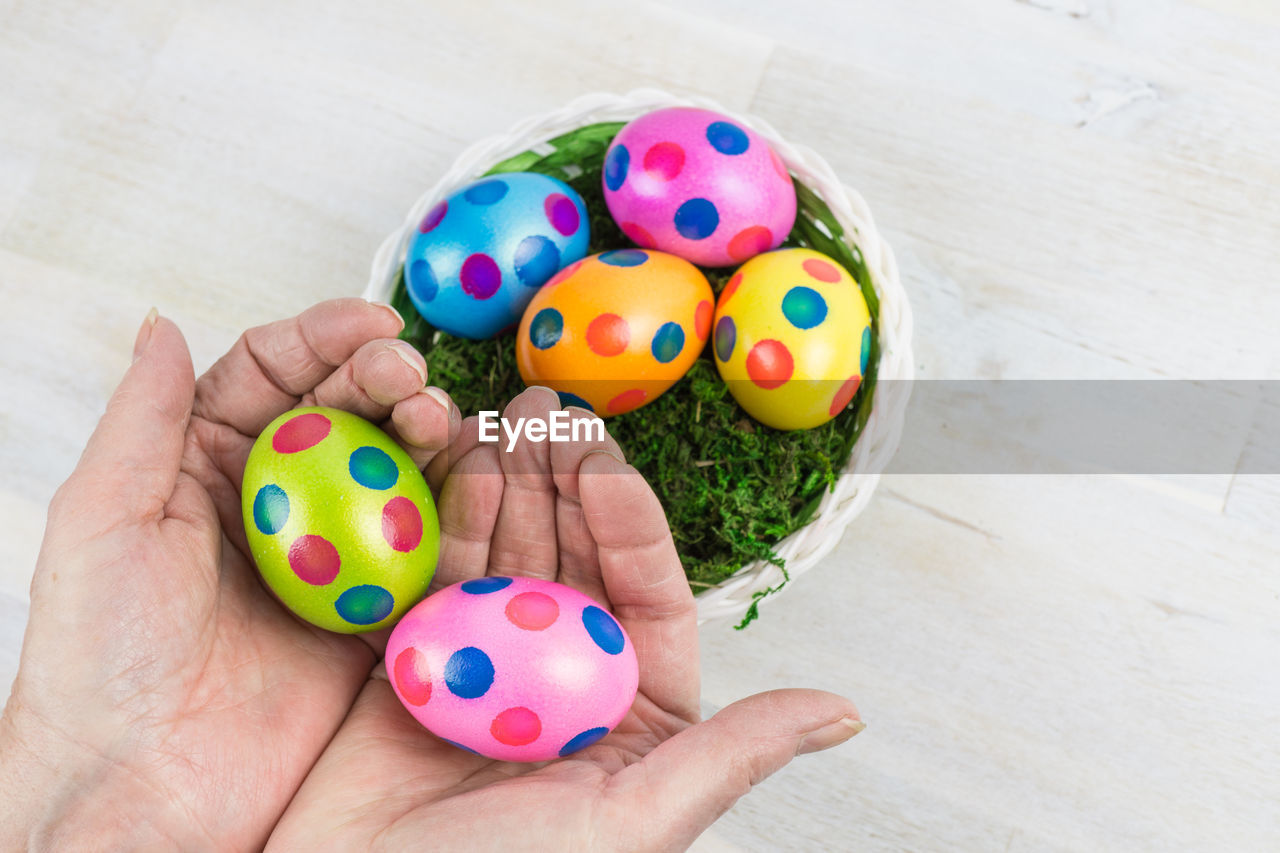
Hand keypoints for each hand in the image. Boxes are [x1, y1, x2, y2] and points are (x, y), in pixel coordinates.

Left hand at [0, 300, 458, 848]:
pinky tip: (468, 477)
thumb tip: (162, 322)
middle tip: (411, 376)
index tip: (373, 324)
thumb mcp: (103, 521)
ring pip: (392, 468)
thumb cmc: (103, 655)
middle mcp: (277, 499)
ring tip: (441, 419)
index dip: (323, 338)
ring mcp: (333, 552)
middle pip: (344, 412)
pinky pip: (424, 542)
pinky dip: (453, 505)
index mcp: (205, 463)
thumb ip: (144, 418)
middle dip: (384, 379)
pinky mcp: (375, 606)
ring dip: (424, 433)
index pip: (271, 376)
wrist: (149, 785)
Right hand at [269, 388, 862, 851]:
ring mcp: (488, 659)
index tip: (605, 462)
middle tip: (548, 405)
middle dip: (563, 479)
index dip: (629, 521)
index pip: (646, 592)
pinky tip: (457, 464)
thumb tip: (845, 712)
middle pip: (573, 555)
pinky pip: (438, 573)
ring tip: (503, 417)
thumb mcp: (636, 821)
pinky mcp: (417, 654)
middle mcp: (562, 672)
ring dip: (508, 481)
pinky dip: (446, 518)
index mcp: (629, 707)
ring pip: (508, 550)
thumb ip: (733, 753)